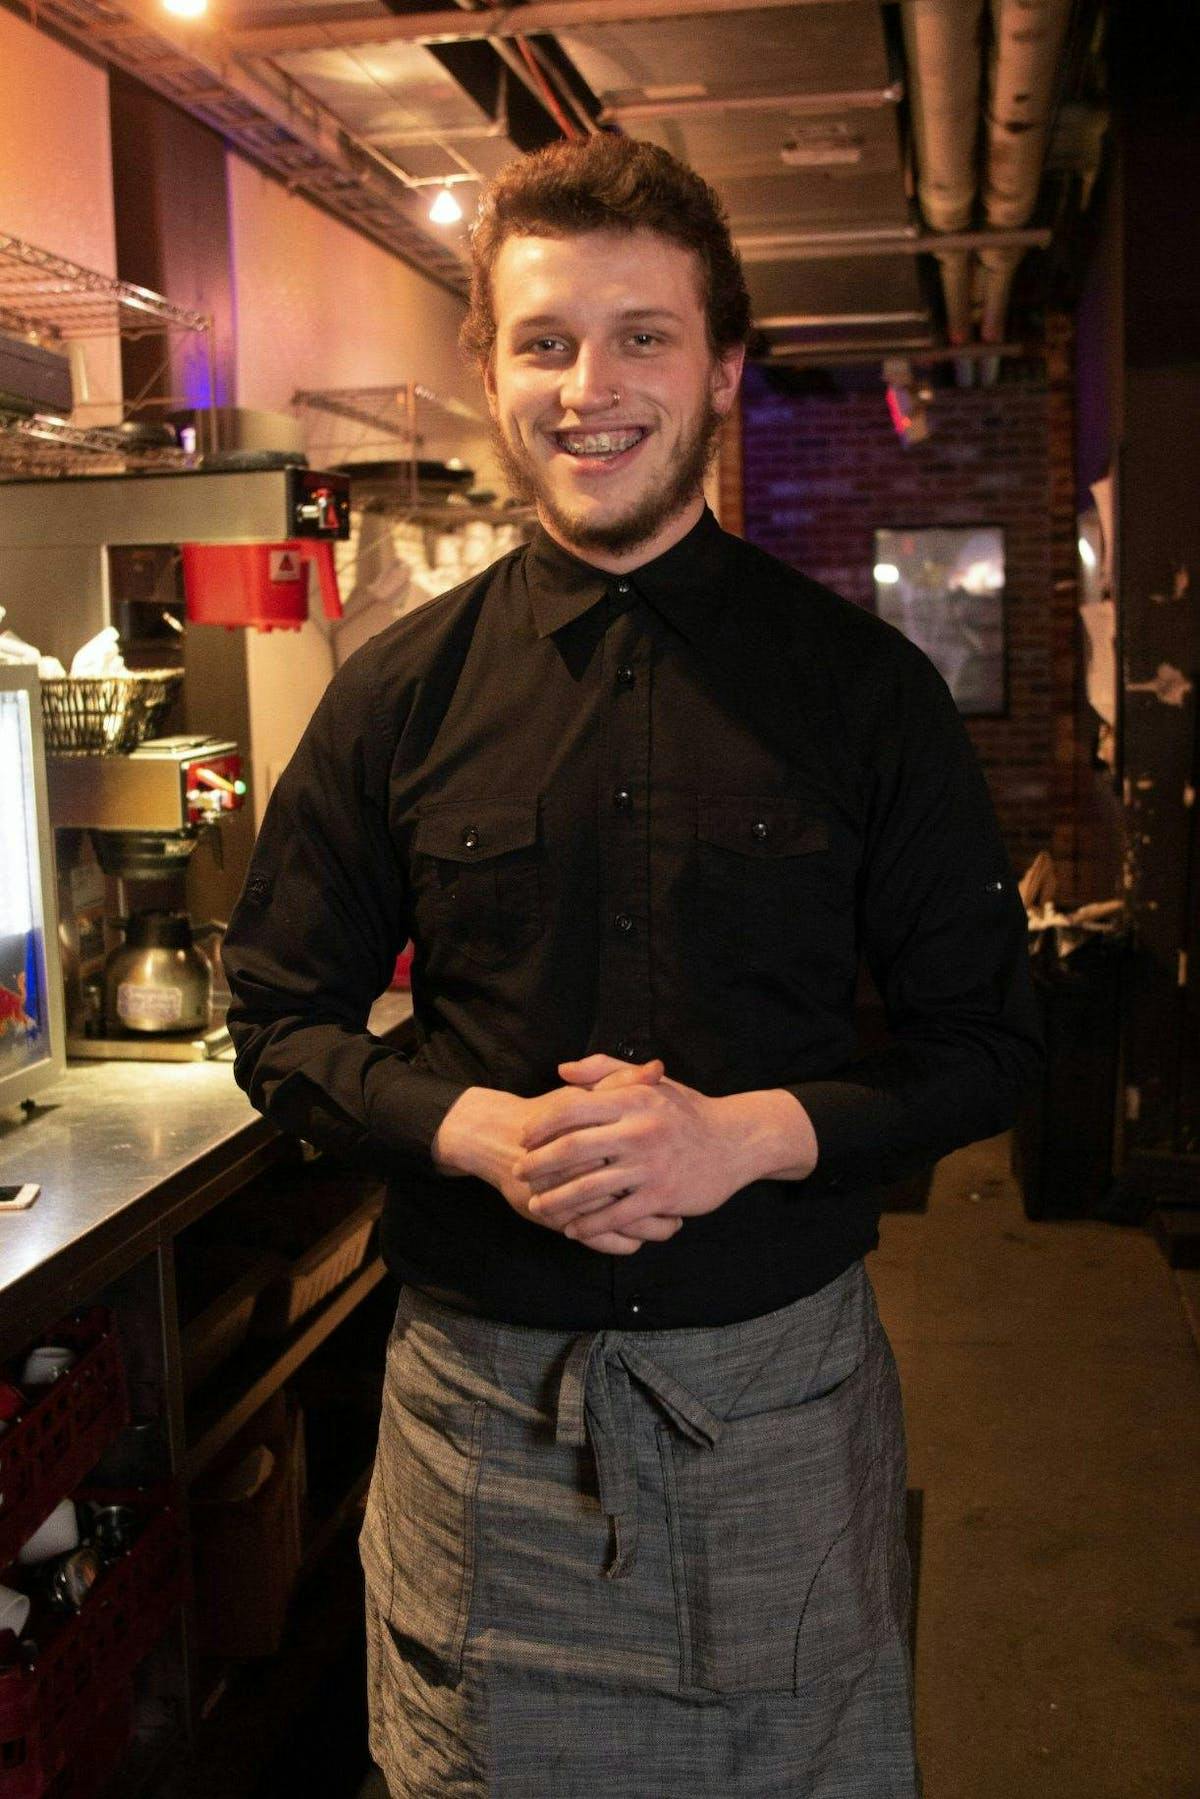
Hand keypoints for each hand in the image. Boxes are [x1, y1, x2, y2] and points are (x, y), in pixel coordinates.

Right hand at [430, 1057, 673, 1254]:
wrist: (500, 1139)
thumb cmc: (551, 1113)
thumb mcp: (586, 1094)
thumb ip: (621, 1080)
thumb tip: (657, 1068)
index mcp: (594, 1134)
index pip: (641, 1155)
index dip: (670, 1162)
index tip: (692, 1164)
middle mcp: (582, 1168)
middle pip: (635, 1191)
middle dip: (665, 1200)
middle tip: (689, 1201)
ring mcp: (569, 1198)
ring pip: (620, 1223)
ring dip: (649, 1228)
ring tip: (672, 1224)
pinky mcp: (558, 1220)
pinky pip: (599, 1241)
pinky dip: (623, 1243)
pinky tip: (639, 1239)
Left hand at [514, 1076, 818, 1245]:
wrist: (736, 1141)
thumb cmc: (686, 1111)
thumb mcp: (650, 1083)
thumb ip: (604, 1071)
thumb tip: (562, 1071)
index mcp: (632, 1100)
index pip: (573, 1108)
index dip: (542, 1124)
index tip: (524, 1137)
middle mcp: (639, 1131)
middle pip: (573, 1148)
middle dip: (539, 1164)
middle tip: (519, 1172)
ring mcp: (651, 1166)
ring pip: (590, 1187)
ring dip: (557, 1200)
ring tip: (537, 1207)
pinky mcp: (663, 1196)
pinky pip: (617, 1215)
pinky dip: (591, 1225)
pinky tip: (573, 1229)